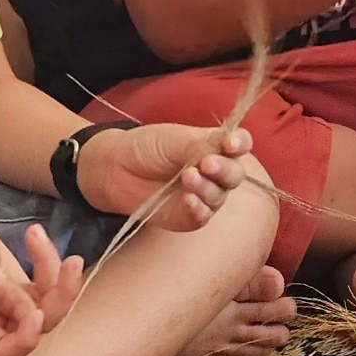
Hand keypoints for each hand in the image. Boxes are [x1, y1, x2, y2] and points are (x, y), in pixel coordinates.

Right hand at [0, 213, 82, 355]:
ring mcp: (14, 310)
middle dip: (61, 296)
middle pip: (39, 329)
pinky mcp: (25, 293)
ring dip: (57, 272)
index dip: (24, 341)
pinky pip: (50, 285)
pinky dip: (49, 260)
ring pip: (51, 305)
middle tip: (71, 262)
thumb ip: (1, 293)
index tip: (37, 312)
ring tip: (36, 235)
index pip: (1, 353)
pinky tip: (35, 234)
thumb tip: (33, 317)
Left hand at [75, 124, 254, 228]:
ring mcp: (202, 195)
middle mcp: (214, 172)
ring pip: (219, 197)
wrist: (115, 169)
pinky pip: (203, 216)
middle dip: (224, 169)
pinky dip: (198, 208)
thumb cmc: (146, 148)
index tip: (231, 143)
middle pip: (235, 174)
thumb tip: (226, 149)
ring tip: (187, 178)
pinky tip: (188, 200)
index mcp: (214, 146)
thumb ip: (202, 144)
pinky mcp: (189, 217)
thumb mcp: (175, 138)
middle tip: (206, 164)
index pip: (239, 144)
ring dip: (207, 188)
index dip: (240, 144)